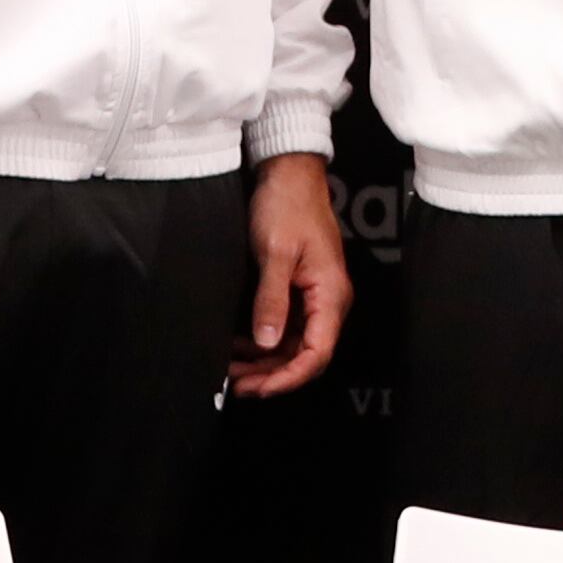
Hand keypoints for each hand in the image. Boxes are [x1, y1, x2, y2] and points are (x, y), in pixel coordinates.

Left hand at [230, 151, 351, 398]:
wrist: (289, 174)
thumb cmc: (287, 206)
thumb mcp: (275, 253)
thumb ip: (271, 300)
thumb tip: (267, 342)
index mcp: (331, 294)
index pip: (318, 353)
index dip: (289, 378)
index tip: (259, 388)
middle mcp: (328, 301)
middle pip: (306, 355)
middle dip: (272, 375)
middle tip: (237, 385)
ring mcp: (315, 297)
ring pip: (294, 345)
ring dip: (266, 362)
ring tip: (232, 371)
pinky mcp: (301, 291)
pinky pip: (286, 328)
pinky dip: (264, 342)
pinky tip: (240, 348)